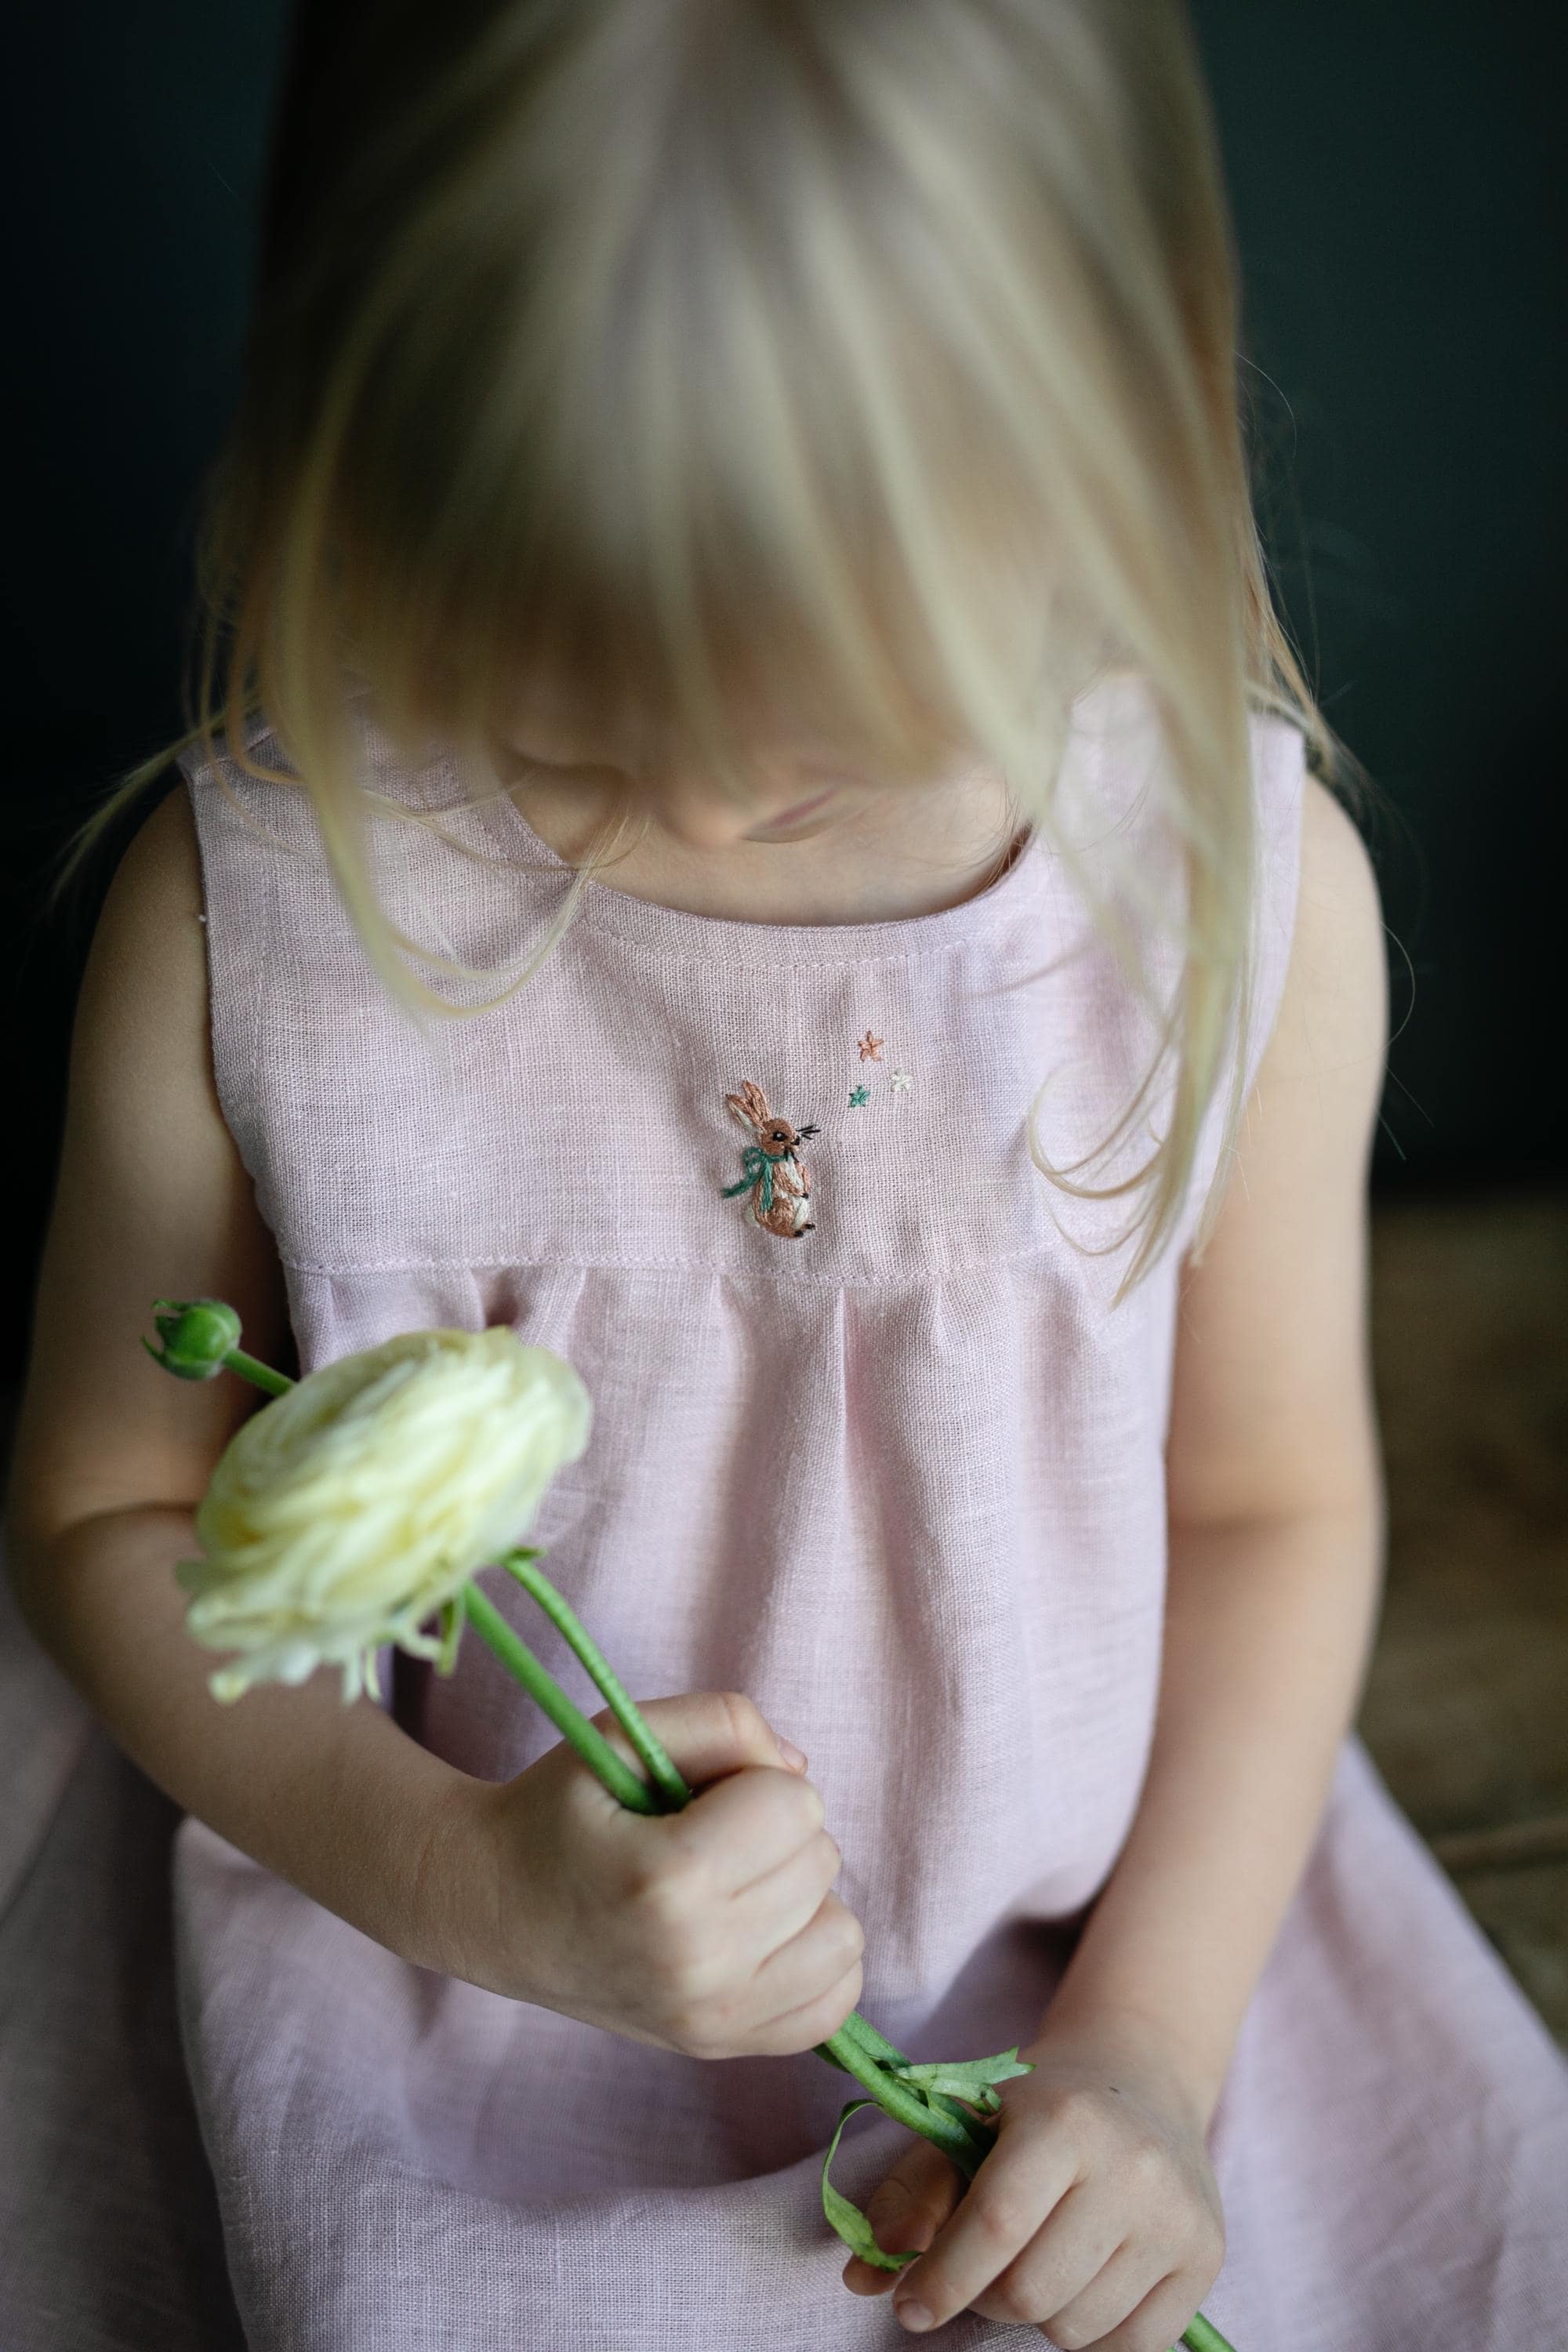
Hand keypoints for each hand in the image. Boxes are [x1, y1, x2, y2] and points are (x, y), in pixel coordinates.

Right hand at [459, 1690, 865, 2059]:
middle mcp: (696, 1962)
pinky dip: (813, 1959)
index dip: (753, 1780)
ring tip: (733, 1886)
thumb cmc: (560, 1812)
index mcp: (667, 1879)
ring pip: (842, 1932)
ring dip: (801, 1896)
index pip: (794, 1803)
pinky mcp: (722, 2047)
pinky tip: (760, 1934)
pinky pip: (834, 2002)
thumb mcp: (623, 1734)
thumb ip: (722, 1721)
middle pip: (820, 1860)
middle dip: (775, 1831)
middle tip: (705, 1837)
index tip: (697, 1796)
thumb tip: (798, 1772)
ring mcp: (712, 2019)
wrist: (495, 1908)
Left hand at [841, 2018, 1224, 2348]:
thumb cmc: (1037, 2110)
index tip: (908, 2306)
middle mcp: (1130, 2166)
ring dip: (1039, 2316)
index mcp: (1063, 2119)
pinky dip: (1093, 2333)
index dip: (942, 2279)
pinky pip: (1132, 2346)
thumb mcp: (968, 2124)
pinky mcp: (1206, 2257)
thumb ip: (911, 2193)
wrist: (1141, 2081)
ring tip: (1039, 2263)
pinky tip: (1083, 2281)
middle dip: (985, 2298)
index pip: (996, 2223)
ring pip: (1077, 2329)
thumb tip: (864, 2273)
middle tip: (980, 2273)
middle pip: (1030, 2291)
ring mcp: (1176, 2215)